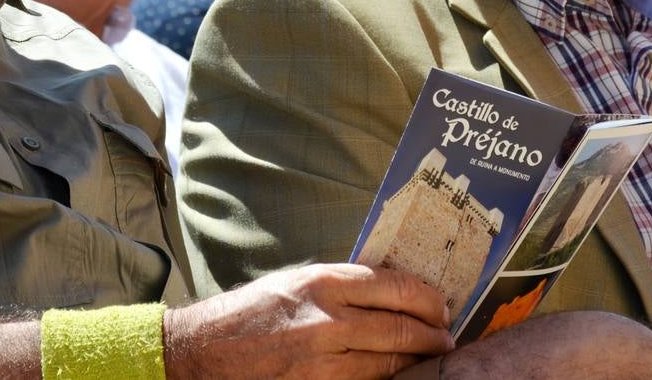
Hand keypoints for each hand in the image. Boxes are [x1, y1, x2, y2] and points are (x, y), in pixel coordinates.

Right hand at [163, 262, 452, 379]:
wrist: (204, 351)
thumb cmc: (250, 314)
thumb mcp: (296, 281)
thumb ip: (341, 285)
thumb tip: (391, 291)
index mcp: (323, 282)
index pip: (397, 286)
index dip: (429, 299)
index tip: (441, 306)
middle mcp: (328, 319)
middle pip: (403, 328)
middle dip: (434, 336)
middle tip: (447, 338)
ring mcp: (324, 361)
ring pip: (392, 363)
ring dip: (418, 362)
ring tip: (429, 358)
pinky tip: (396, 376)